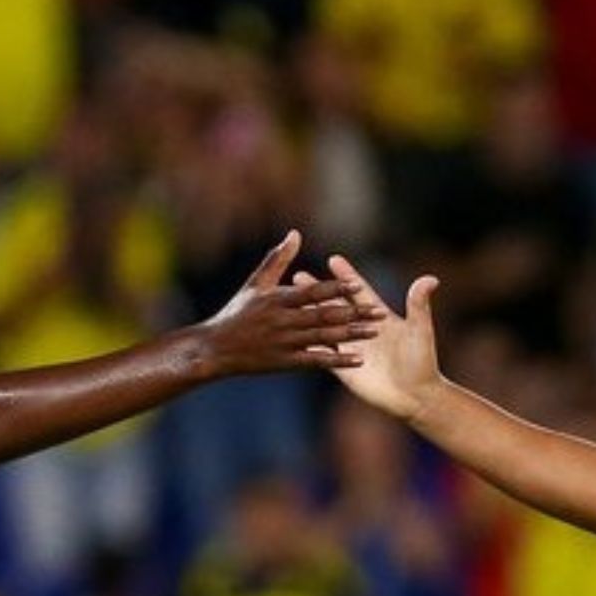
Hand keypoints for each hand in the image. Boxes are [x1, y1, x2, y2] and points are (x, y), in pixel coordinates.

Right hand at [198, 230, 382, 374]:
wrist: (214, 349)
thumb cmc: (236, 313)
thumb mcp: (255, 284)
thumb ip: (277, 259)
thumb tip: (295, 233)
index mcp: (277, 299)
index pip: (311, 293)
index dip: (334, 289)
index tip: (357, 286)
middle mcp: (282, 321)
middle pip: (323, 317)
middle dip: (353, 315)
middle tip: (380, 313)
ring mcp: (284, 343)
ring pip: (323, 339)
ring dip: (351, 336)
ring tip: (375, 333)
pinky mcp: (284, 362)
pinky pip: (314, 361)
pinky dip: (336, 361)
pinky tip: (358, 360)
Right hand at [297, 257, 443, 422]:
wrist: (416, 396)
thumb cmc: (422, 362)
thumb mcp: (420, 330)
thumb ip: (419, 304)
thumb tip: (430, 279)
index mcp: (380, 317)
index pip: (359, 291)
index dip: (347, 276)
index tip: (333, 259)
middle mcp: (362, 331)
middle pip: (335, 306)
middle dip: (317, 291)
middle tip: (296, 276)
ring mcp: (352, 349)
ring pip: (324, 328)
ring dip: (308, 315)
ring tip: (289, 304)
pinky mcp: (345, 369)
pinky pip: (323, 355)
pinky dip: (309, 346)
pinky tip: (290, 338)